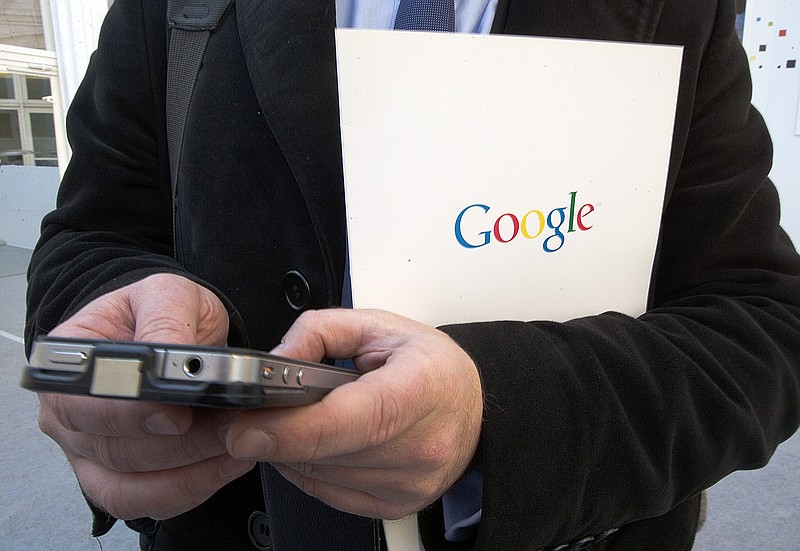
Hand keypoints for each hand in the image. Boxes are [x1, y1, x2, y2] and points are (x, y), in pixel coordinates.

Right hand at [37, 274, 255, 519]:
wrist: (171, 333)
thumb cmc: (160, 312)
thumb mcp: (168, 294)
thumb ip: (166, 321)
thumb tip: (166, 362)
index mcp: (68, 362)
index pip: (82, 402)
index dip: (130, 414)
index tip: (179, 413)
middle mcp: (67, 414)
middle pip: (113, 449)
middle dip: (181, 442)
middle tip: (232, 425)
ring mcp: (88, 453)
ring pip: (132, 485)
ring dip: (192, 468)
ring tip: (238, 441)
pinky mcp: (119, 480)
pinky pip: (150, 502)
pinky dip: (193, 487)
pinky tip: (228, 463)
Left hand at [225, 309, 482, 519]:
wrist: (468, 408)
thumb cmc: (429, 366)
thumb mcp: (376, 325)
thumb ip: (318, 331)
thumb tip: (273, 362)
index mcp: (422, 387)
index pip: (354, 419)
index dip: (294, 429)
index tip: (247, 427)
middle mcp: (423, 445)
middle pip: (328, 453)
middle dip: (278, 435)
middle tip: (255, 413)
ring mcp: (411, 483)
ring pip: (320, 476)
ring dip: (291, 451)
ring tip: (300, 418)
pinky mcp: (395, 505)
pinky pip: (327, 493)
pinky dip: (308, 468)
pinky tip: (319, 441)